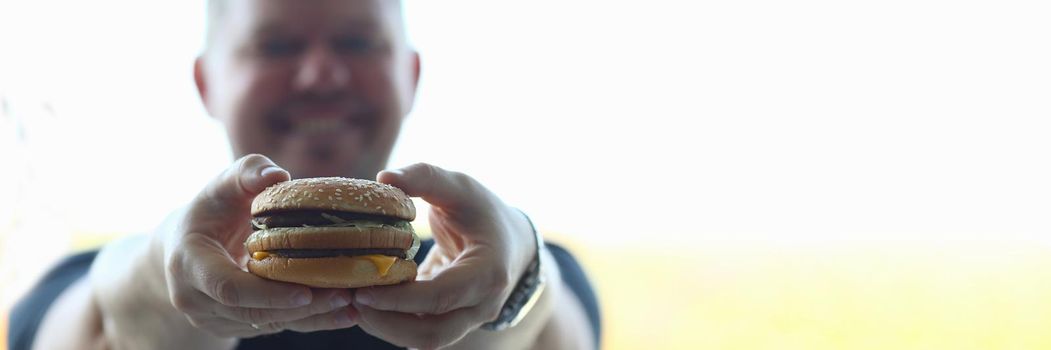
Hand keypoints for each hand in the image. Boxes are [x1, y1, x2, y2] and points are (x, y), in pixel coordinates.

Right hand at [162, 154, 357, 337]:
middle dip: (300, 308)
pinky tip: (344, 312)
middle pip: (254, 312)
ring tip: (351, 304)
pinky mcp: (233, 326)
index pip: (228, 288)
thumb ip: (247, 173)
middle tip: (344, 295)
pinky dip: (309, 320)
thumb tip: (278, 175)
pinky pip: (275, 326)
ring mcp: (213, 318)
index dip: (267, 294)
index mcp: (188, 264)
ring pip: (267, 324)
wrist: (185, 245)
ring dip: (311, 317)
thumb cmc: (211, 209)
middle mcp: (195, 299)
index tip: (306, 292)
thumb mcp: (223, 186)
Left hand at [351, 163, 537, 348]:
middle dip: (386, 323)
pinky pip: (419, 331)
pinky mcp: (451, 321)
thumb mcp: (460, 187)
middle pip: (432, 333)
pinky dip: (390, 322)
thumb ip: (425, 177)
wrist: (510, 240)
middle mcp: (482, 305)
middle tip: (350, 300)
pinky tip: (365, 301)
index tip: (361, 289)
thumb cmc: (483, 211)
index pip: (440, 297)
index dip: (398, 299)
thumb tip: (384, 178)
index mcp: (489, 273)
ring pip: (424, 339)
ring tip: (351, 302)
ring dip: (384, 327)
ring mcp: (468, 318)